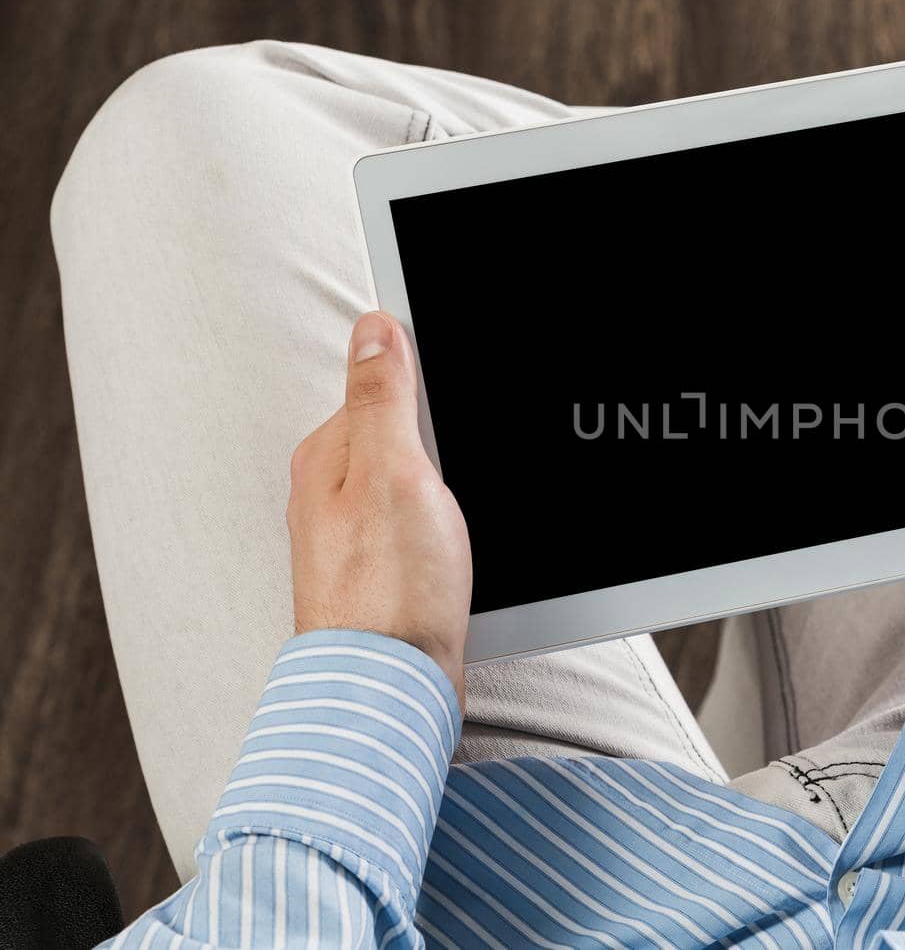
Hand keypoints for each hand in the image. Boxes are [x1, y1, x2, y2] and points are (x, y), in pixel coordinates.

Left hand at [287, 312, 471, 707]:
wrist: (391, 691)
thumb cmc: (389, 590)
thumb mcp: (394, 471)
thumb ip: (384, 396)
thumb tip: (374, 325)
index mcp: (326, 457)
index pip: (382, 387)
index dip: (430, 390)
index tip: (458, 417)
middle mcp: (329, 494)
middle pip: (401, 435)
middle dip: (442, 443)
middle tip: (465, 477)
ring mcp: (355, 537)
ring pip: (415, 483)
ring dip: (447, 490)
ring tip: (463, 521)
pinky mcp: (383, 574)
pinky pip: (420, 526)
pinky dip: (446, 527)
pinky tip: (461, 548)